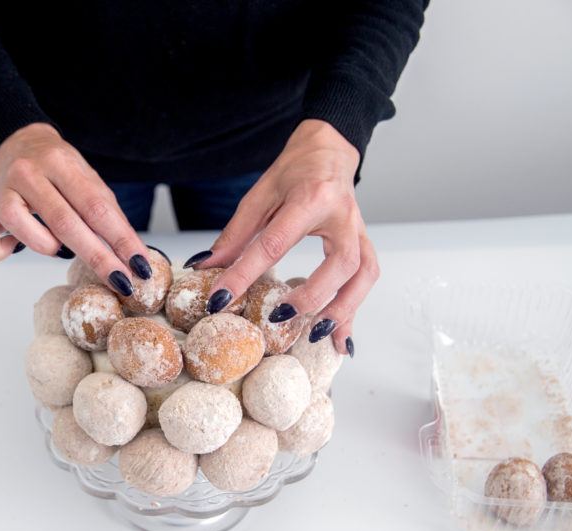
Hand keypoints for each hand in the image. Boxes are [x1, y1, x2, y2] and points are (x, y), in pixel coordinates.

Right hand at [0, 123, 151, 294]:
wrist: (18, 141)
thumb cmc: (58, 168)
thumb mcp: (89, 180)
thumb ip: (109, 214)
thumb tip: (135, 255)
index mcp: (61, 163)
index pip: (96, 207)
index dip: (121, 240)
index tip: (139, 266)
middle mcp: (29, 173)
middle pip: (64, 222)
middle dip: (97, 257)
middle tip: (120, 281)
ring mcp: (2, 190)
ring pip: (19, 224)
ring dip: (47, 246)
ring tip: (59, 246)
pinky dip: (0, 250)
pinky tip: (16, 247)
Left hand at [194, 119, 377, 355]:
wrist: (329, 151)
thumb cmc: (294, 172)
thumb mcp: (259, 196)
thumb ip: (235, 236)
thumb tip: (204, 268)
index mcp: (309, 198)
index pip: (274, 243)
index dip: (244, 274)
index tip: (220, 299)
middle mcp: (341, 215)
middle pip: (340, 262)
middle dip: (313, 294)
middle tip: (280, 316)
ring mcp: (358, 230)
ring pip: (363, 274)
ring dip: (344, 308)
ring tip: (317, 335)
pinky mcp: (363, 242)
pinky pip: (367, 278)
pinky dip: (354, 310)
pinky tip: (341, 339)